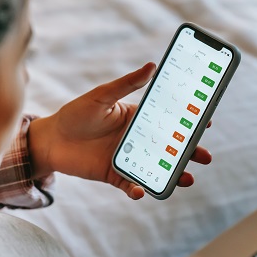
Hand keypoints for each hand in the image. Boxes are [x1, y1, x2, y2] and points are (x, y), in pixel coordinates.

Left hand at [28, 63, 212, 198]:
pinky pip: (131, 184)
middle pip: (170, 148)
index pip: (168, 120)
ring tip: (187, 178)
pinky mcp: (114, 176)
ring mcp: (127, 159)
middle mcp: (137, 140)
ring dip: (173, 175)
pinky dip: (138, 190)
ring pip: (157, 169)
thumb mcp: (101, 96)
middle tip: (206, 157)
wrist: (50, 140)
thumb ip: (126, 85)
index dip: (188, 122)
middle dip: (190, 153)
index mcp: (137, 118)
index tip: (207, 122)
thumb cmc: (75, 114)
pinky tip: (141, 191)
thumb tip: (152, 66)